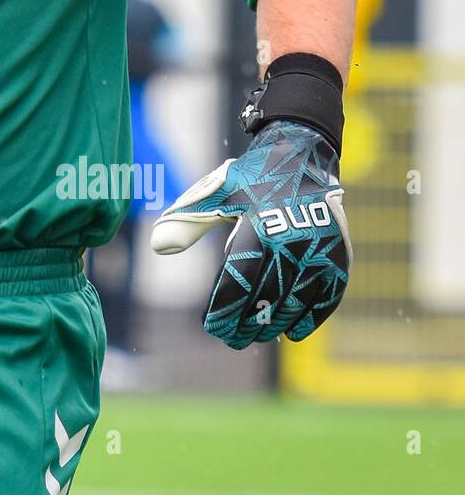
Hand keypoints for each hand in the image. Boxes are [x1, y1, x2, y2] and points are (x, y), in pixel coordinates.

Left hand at [149, 119, 350, 348]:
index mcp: (259, 227)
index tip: (211, 327)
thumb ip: (188, 222)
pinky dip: (311, 318)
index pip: (239, 281)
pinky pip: (327, 297)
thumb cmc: (251, 180)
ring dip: (276, 325)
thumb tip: (155, 246)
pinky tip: (293, 331)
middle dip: (248, 324)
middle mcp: (292, 242)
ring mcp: (319, 252)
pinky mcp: (339, 257)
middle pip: (267, 298)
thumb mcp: (216, 195)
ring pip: (296, 303)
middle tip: (231, 339)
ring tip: (257, 336)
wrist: (302, 154)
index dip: (225, 309)